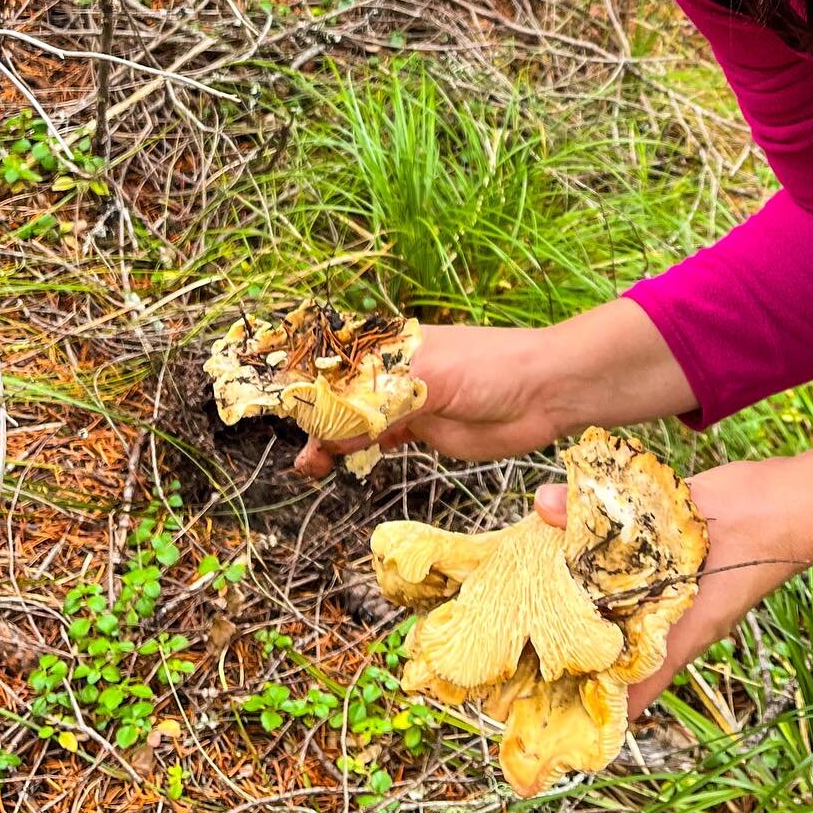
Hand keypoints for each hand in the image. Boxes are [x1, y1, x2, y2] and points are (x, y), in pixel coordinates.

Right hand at [293, 298, 696, 477]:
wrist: (545, 393)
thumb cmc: (491, 367)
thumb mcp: (428, 380)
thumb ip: (377, 402)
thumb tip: (330, 428)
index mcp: (392, 346)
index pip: (335, 358)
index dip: (302, 377)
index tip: (268, 398)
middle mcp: (394, 370)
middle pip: (339, 393)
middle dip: (311, 416)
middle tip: (289, 445)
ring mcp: (408, 400)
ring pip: (356, 421)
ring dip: (330, 440)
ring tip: (307, 466)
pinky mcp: (425, 429)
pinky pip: (379, 439)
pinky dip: (357, 451)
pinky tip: (336, 464)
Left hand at [534, 448, 812, 719]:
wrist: (800, 499)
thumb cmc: (751, 513)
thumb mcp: (677, 507)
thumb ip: (608, 508)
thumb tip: (541, 505)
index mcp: (681, 631)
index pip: (632, 692)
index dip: (593, 707)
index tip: (548, 710)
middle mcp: (683, 628)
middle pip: (623, 660)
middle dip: (581, 659)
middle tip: (529, 651)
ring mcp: (688, 607)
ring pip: (631, 627)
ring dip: (594, 619)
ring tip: (542, 607)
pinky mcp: (690, 580)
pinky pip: (644, 597)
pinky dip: (613, 586)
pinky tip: (581, 564)